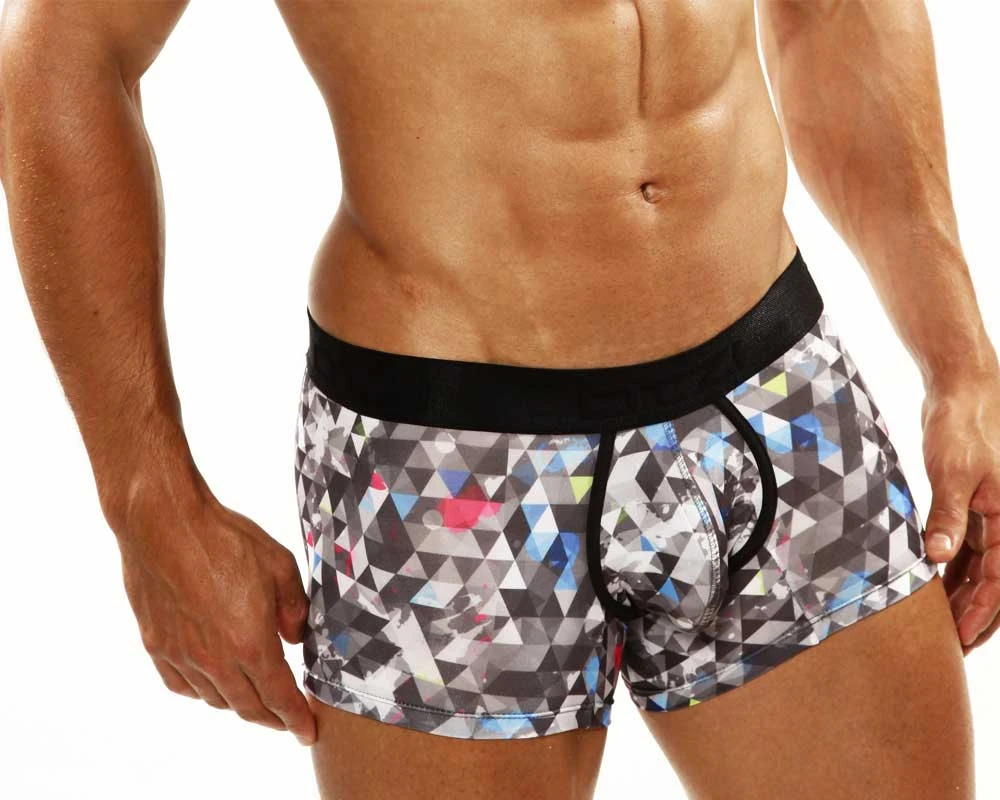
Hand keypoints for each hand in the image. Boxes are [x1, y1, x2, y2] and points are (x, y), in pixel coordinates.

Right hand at [114, 479, 316, 744]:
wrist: (165, 524)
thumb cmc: (226, 539)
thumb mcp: (280, 566)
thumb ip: (294, 609)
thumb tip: (296, 637)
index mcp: (251, 644)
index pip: (279, 697)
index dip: (296, 719)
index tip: (308, 732)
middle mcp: (215, 659)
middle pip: (248, 707)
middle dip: (272, 719)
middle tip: (286, 721)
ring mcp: (182, 655)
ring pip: (215, 699)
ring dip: (238, 704)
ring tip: (254, 698)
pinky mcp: (157, 645)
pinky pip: (182, 684)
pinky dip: (202, 690)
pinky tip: (212, 683)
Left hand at [921, 371, 999, 654]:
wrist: (961, 392)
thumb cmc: (963, 427)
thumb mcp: (954, 472)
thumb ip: (947, 516)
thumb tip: (936, 558)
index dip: (980, 613)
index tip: (958, 639)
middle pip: (993, 583)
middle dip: (973, 616)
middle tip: (947, 648)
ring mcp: (988, 518)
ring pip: (978, 570)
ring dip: (960, 598)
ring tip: (935, 628)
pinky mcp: (969, 509)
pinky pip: (963, 551)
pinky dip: (949, 572)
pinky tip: (929, 591)